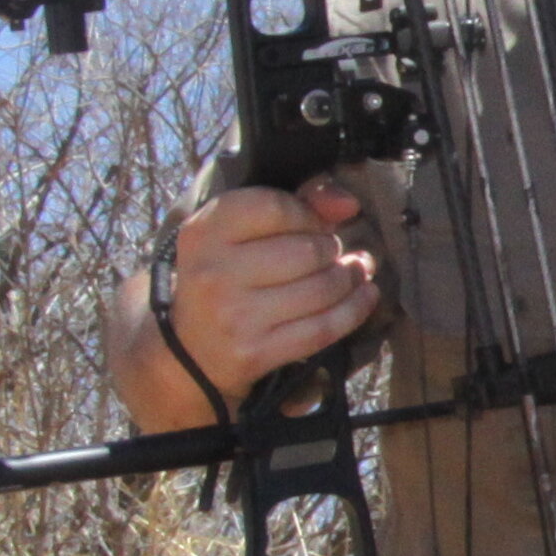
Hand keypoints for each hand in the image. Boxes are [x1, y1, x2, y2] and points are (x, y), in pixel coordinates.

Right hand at [162, 181, 377, 401]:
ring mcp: (234, 316)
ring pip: (321, 289)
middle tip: (335, 253)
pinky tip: (365, 295)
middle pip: (307, 250)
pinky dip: (355, 309)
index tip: (315, 224)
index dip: (308, 214)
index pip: (275, 207)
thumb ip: (293, 204)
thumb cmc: (224, 276)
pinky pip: (324, 327)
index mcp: (204, 233)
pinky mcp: (255, 352)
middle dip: (332, 249)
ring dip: (350, 277)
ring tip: (356, 270)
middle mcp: (214, 273)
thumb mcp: (237, 233)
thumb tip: (347, 204)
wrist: (189, 349)